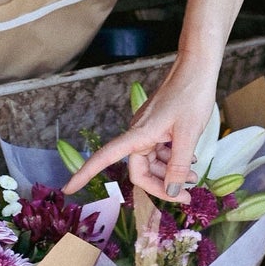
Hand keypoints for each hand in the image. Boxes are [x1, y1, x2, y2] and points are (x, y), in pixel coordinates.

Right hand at [63, 55, 220, 202]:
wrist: (197, 66)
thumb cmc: (191, 95)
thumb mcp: (189, 134)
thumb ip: (179, 165)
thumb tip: (172, 191)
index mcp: (138, 134)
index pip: (104, 157)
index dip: (84, 174)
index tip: (67, 189)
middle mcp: (138, 133)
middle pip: (140, 170)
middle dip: (161, 185)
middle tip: (187, 198)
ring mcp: (148, 130)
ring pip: (152, 162)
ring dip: (170, 173)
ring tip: (194, 178)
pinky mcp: (158, 126)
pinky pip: (160, 151)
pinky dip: (173, 160)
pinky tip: (190, 163)